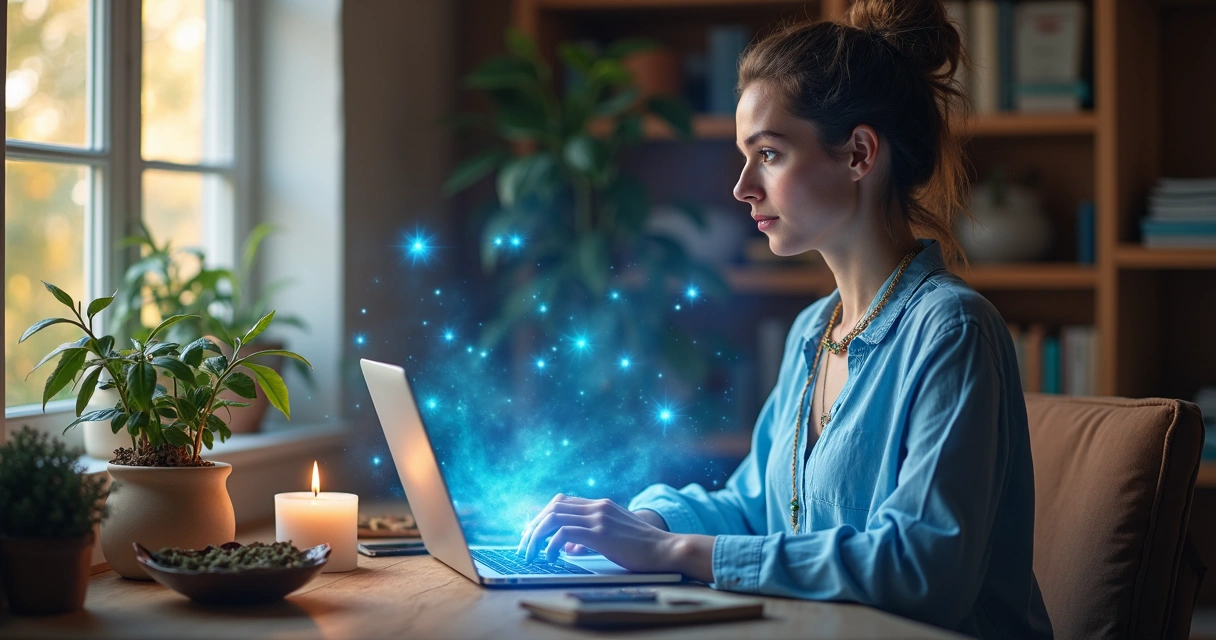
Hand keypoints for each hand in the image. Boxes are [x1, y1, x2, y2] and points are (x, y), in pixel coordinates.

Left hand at [515, 494, 676, 571]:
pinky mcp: (601, 534)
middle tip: (523, 545)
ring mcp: (599, 519)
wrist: (666, 549)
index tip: (531, 532)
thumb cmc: (642, 548)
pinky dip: (551, 545)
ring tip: (530, 553)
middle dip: (532, 526)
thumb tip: (570, 546)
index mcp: (600, 505)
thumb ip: (591, 536)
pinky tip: (550, 558)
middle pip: (553, 508)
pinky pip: (565, 535)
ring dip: (536, 536)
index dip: (542, 516)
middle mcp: (597, 507)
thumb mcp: (614, 536)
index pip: (561, 502)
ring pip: (554, 519)